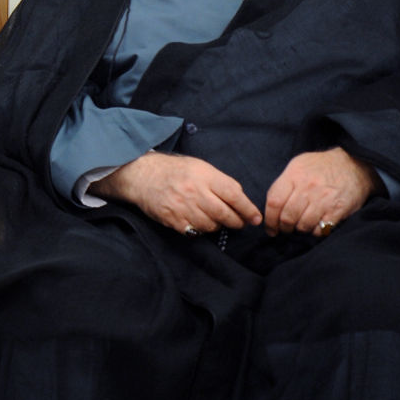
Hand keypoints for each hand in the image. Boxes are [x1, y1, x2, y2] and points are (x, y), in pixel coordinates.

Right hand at [91, 152, 261, 236]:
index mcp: (205, 176)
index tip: (255, 218)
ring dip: (218, 226)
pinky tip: (199, 222)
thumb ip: (220, 182)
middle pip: (225, 214)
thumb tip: (241, 200)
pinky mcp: (173, 220)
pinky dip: (201, 230)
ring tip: (215, 219)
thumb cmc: (176, 171)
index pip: (234, 195)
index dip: (248, 209)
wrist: (143, 176)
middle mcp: (195, 192)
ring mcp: (183, 207)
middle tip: (240, 223)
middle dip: (237, 222)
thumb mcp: (200, 167)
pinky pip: (195, 232)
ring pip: (211, 226)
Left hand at [264, 148, 375, 235]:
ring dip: (299, 229)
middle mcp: (308, 187)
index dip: (269, 219)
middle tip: (285, 229)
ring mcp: (324, 199)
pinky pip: (320, 230)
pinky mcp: (338, 210)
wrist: (354, 164)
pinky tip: (316, 225)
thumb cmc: (321, 166)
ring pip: (303, 225)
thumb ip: (284, 183)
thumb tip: (271, 206)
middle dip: (283, 228)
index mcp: (294, 175)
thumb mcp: (299, 165)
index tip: (270, 228)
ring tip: (301, 225)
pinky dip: (315, 231)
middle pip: (287, 217)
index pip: (274, 202)